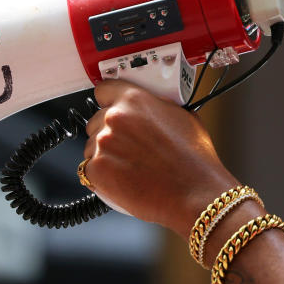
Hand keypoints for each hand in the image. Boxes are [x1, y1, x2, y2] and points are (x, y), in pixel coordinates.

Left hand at [83, 79, 238, 237]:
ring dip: (104, 153)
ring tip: (128, 166)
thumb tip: (151, 105)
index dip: (108, 101)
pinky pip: (89, 169)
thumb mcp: (183, 116)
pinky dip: (101, 175)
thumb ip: (158, 105)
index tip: (110, 107)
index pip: (103, 91)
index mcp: (134, 100)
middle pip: (96, 119)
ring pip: (91, 145)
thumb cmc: (194, 159)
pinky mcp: (96, 170)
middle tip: (127, 145)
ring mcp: (103, 144)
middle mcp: (115, 118)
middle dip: (108, 131)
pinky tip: (121, 179)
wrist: (194, 193)